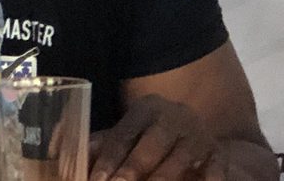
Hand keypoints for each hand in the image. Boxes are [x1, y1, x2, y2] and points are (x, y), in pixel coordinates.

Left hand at [88, 94, 225, 180]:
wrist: (191, 129)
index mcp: (145, 110)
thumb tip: (65, 156)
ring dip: (163, 179)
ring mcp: (198, 135)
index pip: (123, 135)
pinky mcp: (218, 154)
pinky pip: (214, 170)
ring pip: (179, 160)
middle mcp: (173, 117)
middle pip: (152, 144)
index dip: (109, 160)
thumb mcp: (126, 136)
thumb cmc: (147, 138)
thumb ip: (101, 147)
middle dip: (134, 169)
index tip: (98, 179)